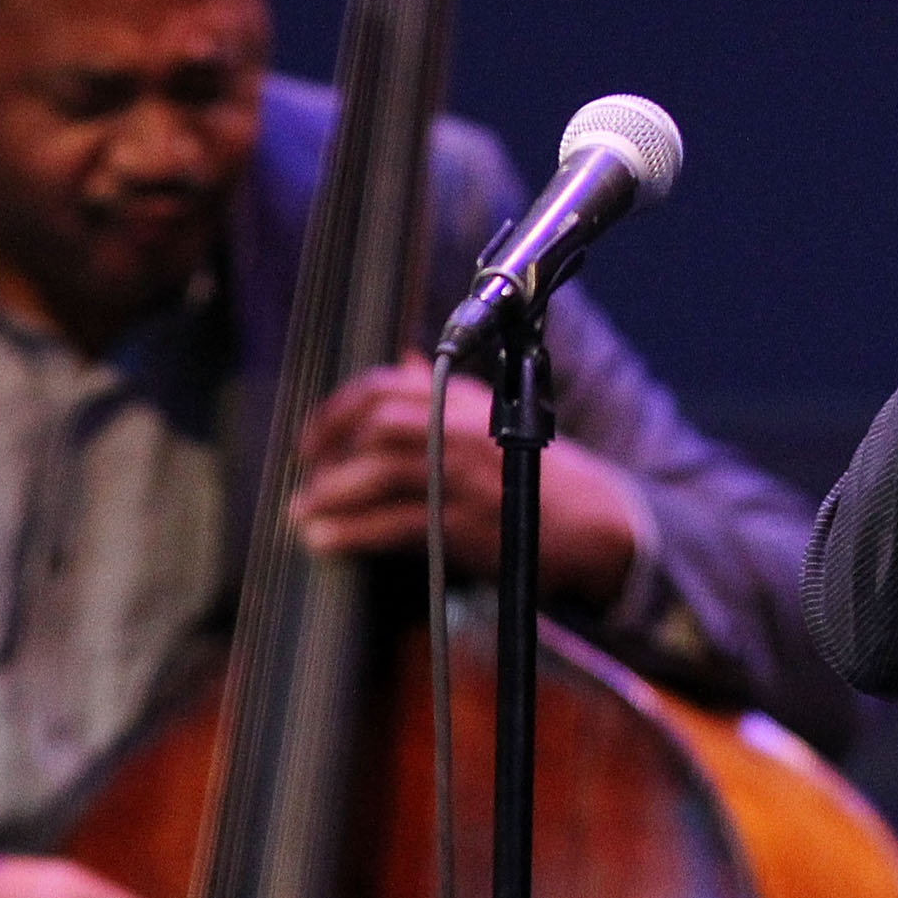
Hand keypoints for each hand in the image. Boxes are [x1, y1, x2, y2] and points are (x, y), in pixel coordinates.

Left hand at [289, 353, 641, 604]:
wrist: (594, 520)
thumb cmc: (538, 468)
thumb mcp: (495, 412)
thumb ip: (443, 388)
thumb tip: (401, 358)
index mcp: (465, 398)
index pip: (387, 385)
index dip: (337, 408)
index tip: (311, 437)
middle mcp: (463, 428)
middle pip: (379, 422)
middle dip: (330, 446)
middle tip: (305, 473)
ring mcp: (465, 475)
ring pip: (380, 471)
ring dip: (331, 491)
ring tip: (303, 511)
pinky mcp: (466, 523)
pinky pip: (394, 523)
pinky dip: (352, 531)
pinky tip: (325, 540)